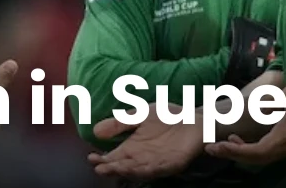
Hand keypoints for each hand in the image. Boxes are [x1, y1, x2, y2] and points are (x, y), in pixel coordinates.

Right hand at [87, 103, 204, 180]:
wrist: (194, 118)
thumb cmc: (167, 115)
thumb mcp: (140, 115)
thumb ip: (120, 123)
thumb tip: (96, 130)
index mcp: (132, 147)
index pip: (113, 157)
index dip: (102, 159)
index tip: (91, 156)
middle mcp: (141, 157)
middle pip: (122, 166)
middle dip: (111, 167)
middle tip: (100, 167)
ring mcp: (155, 162)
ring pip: (137, 170)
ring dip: (126, 170)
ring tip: (115, 168)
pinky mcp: (171, 164)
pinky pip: (157, 169)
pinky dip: (147, 170)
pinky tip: (138, 169)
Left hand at [205, 71, 285, 164]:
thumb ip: (274, 102)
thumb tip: (256, 106)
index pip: (258, 151)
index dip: (236, 152)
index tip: (218, 146)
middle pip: (258, 159)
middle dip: (233, 155)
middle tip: (210, 148)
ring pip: (263, 158)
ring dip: (241, 154)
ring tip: (221, 145)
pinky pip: (268, 152)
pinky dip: (252, 150)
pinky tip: (239, 141)